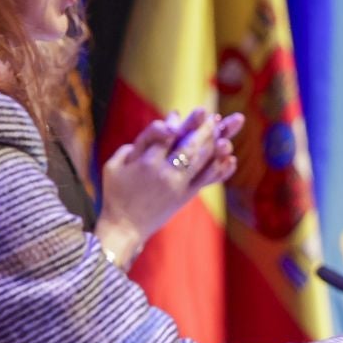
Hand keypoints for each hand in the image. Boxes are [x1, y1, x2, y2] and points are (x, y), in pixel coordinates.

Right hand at [98, 108, 243, 266]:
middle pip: (189, 146)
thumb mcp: (112, 166)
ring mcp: (179, 186)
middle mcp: (166, 174)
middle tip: (211, 116)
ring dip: (216, 144)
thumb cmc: (115, 195)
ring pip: (202, 161)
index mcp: (145, 163)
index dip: (174, 123)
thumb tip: (157, 131)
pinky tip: (230, 158)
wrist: (125, 228)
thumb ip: (131, 147)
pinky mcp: (187, 196)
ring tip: (224, 132)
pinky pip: (207, 180)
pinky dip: (220, 168)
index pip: (165, 136)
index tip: (178, 114)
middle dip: (202, 129)